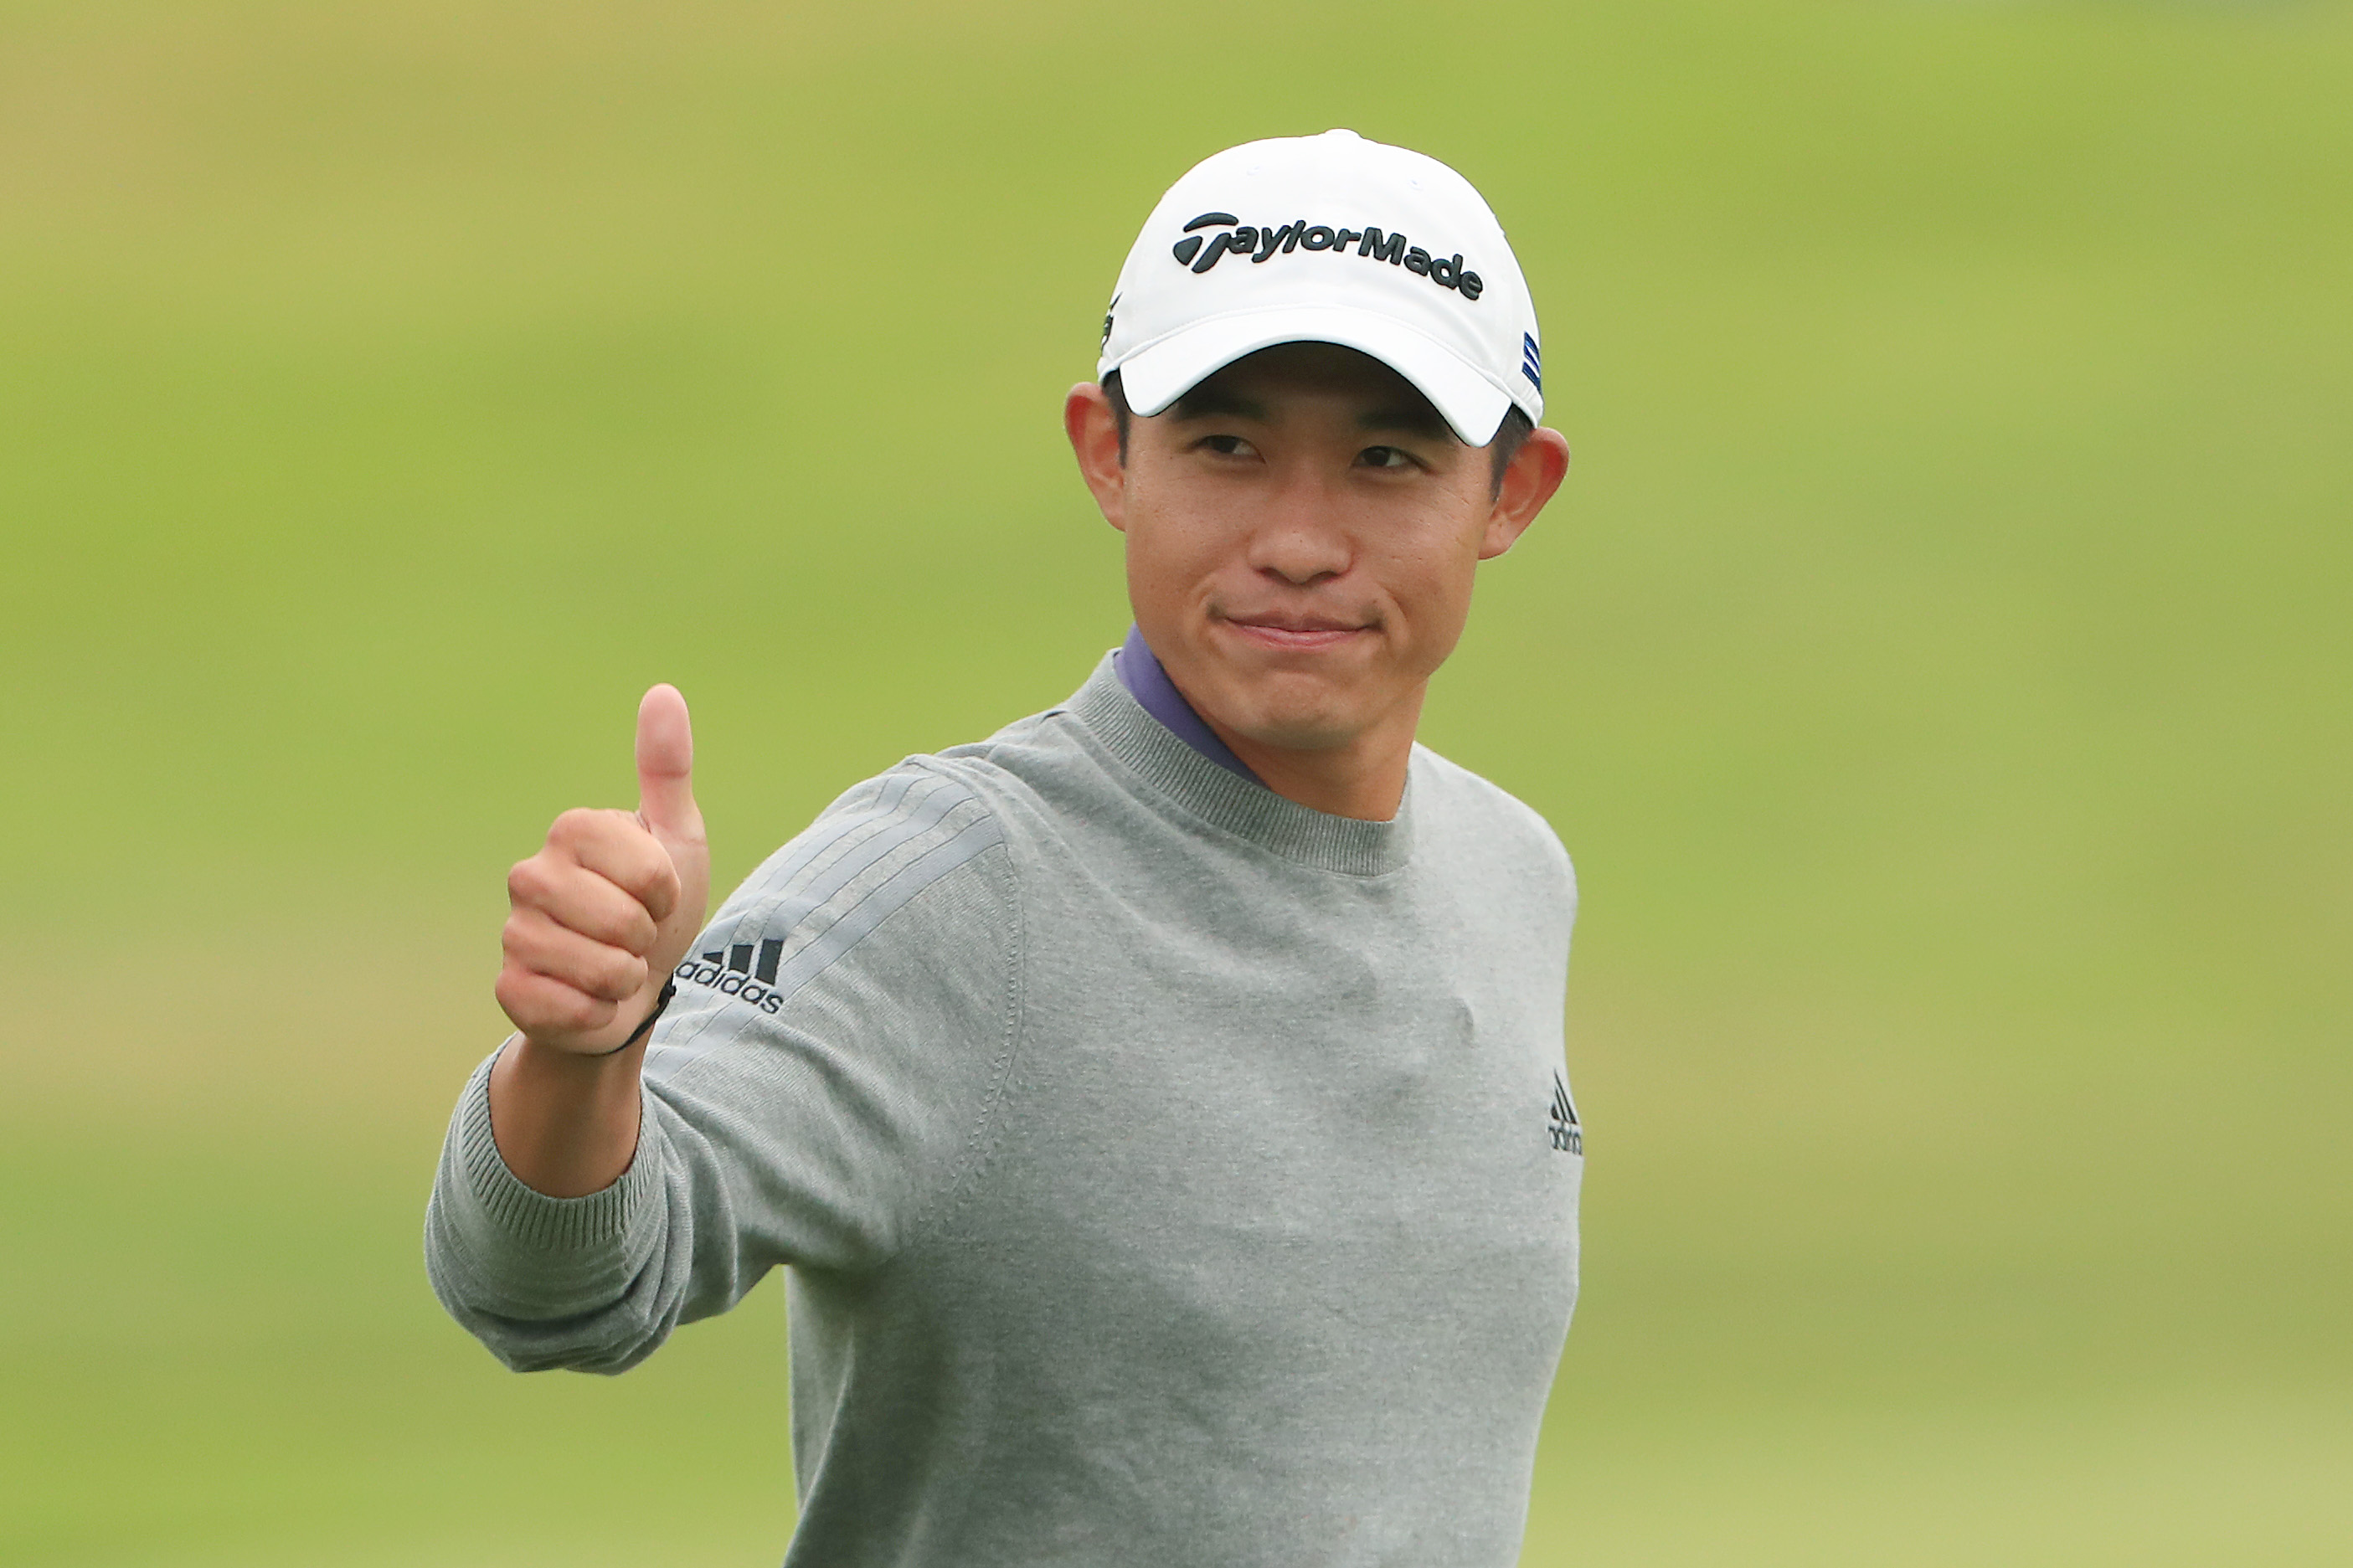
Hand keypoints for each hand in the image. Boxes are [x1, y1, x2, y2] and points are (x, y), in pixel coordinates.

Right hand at [495, 684, 711, 1054]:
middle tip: (634, 935)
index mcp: (572, 830)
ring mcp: (514, 932)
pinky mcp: (508, 988)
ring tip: (614, 966)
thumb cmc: (656, 908)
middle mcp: (530, 874)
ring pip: (598, 966)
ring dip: (624, 977)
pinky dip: (596, 1011)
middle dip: (647, 937)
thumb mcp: (677, 837)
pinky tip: (588, 999)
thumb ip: (667, 768)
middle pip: (622, 920)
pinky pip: (570, 1006)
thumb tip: (663, 691)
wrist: (630, 989)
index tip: (658, 894)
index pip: (647, 871)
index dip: (667, 891)